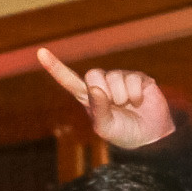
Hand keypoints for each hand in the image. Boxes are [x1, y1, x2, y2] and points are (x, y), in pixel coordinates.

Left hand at [38, 49, 175, 149]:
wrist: (150, 138)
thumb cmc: (123, 134)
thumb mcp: (105, 128)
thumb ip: (98, 110)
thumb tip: (95, 88)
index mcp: (89, 98)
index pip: (69, 80)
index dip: (56, 67)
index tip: (41, 53)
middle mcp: (103, 85)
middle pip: (93, 74)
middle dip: (103, 91)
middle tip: (115, 106)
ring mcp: (121, 79)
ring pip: (114, 77)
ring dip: (122, 97)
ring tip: (128, 106)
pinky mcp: (139, 78)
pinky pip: (133, 78)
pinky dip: (135, 94)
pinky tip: (139, 102)